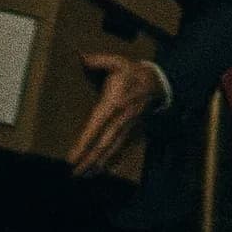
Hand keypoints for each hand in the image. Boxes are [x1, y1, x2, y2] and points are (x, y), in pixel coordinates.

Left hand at [68, 53, 160, 177]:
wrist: (160, 82)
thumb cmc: (134, 73)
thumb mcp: (118, 62)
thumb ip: (98, 60)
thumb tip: (80, 56)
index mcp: (114, 103)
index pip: (95, 127)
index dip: (83, 144)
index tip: (71, 157)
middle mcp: (121, 119)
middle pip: (103, 144)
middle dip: (89, 160)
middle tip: (74, 173)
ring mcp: (129, 127)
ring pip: (113, 150)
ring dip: (99, 164)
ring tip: (85, 175)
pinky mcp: (134, 130)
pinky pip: (123, 149)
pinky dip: (113, 161)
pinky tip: (104, 170)